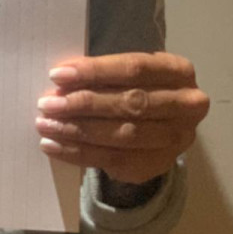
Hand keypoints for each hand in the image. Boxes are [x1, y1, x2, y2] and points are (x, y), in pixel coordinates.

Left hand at [34, 52, 209, 183]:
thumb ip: (101, 74)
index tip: (58, 75)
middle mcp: (187, 105)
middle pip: (130, 103)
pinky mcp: (160, 164)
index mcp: (179, 71)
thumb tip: (60, 81)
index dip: (95, 71)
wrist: (159, 121)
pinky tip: (54, 146)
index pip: (134, 68)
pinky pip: (114, 161)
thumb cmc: (135, 85)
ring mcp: (177, 139)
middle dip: (84, 103)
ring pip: (123, 135)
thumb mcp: (126, 71)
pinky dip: (78, 153)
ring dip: (77, 130)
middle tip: (47, 104)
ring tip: (45, 125)